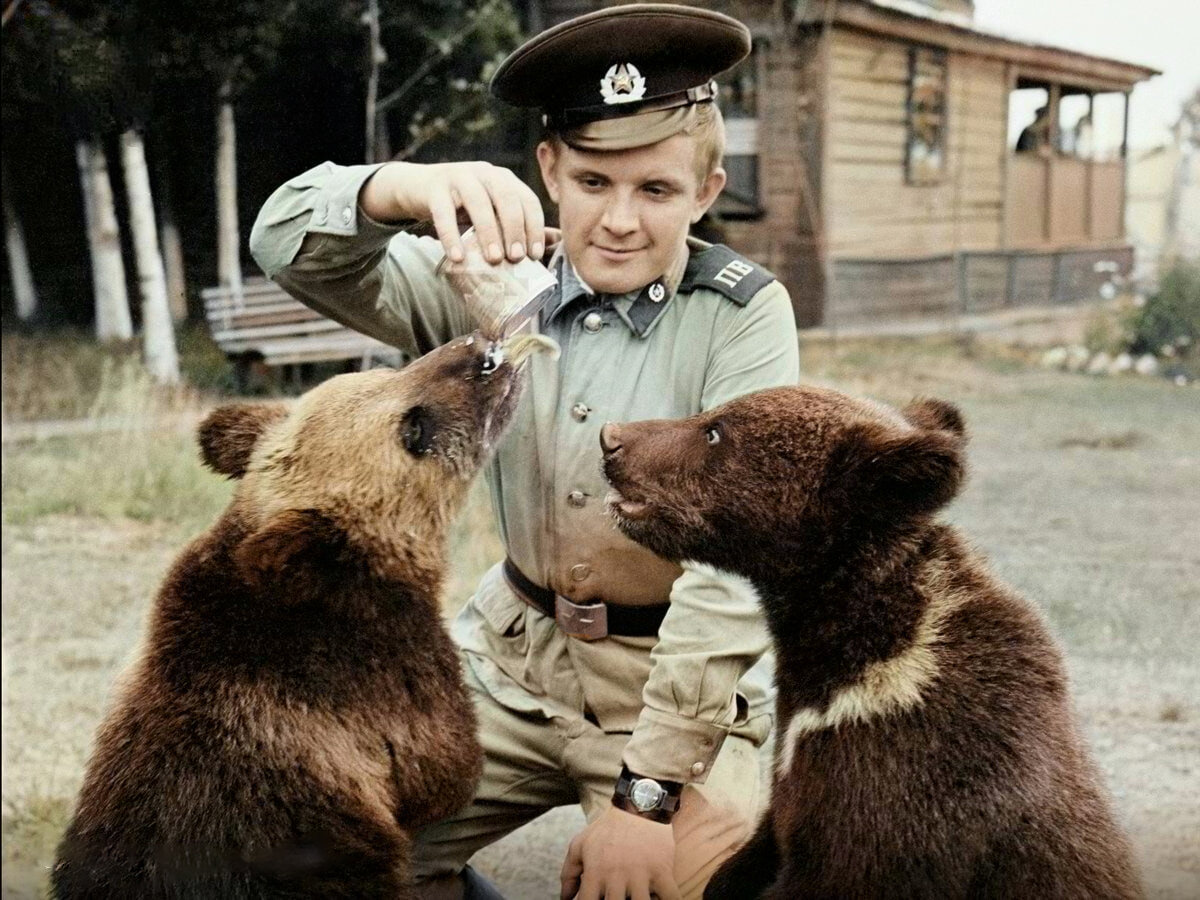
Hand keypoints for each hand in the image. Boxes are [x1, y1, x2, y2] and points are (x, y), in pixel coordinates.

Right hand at [361, 161, 544, 264]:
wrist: (418, 188)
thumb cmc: (461, 205)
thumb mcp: (491, 211)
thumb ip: (518, 223)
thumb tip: (554, 242)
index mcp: (504, 179)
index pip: (527, 199)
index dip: (534, 226)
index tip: (534, 255)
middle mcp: (485, 173)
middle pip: (506, 198)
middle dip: (514, 229)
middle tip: (516, 258)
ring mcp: (458, 177)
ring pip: (478, 203)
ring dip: (488, 232)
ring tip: (494, 260)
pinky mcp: (434, 187)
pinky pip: (443, 213)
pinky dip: (451, 236)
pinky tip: (457, 257)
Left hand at [560, 805, 680, 899]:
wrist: (639, 804)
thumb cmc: (608, 828)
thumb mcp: (581, 845)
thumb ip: (569, 874)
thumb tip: (565, 899)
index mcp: (595, 872)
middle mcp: (616, 876)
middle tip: (619, 898)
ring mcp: (641, 875)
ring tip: (639, 898)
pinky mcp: (662, 871)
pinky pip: (672, 898)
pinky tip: (662, 898)